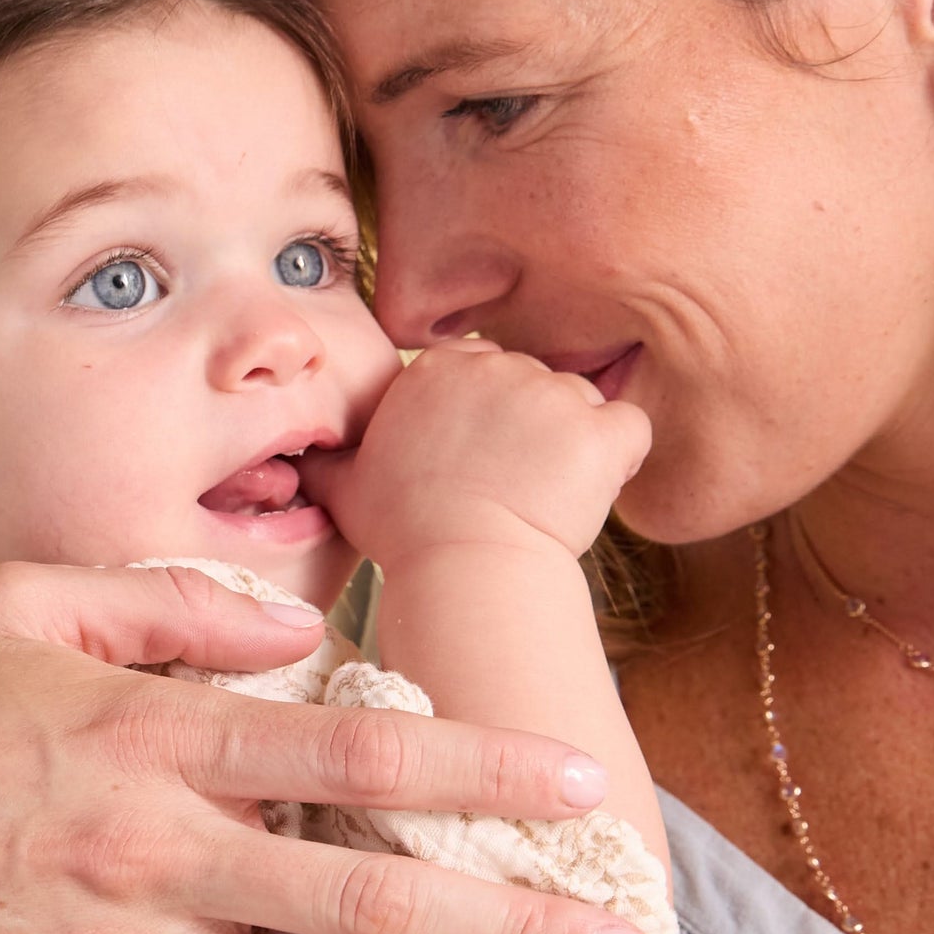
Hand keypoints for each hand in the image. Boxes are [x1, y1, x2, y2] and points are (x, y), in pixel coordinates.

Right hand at [305, 339, 651, 568]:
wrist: (464, 567)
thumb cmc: (405, 533)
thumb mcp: (349, 490)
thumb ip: (331, 460)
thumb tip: (303, 458)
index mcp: (439, 367)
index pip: (486, 372)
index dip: (492, 418)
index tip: (482, 461)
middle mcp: (499, 366)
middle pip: (535, 384)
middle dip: (534, 428)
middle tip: (514, 485)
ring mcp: (553, 394)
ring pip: (582, 403)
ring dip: (575, 444)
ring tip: (549, 497)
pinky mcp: (599, 429)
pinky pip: (630, 429)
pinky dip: (622, 456)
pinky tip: (596, 490)